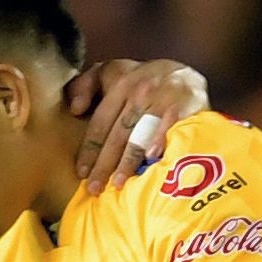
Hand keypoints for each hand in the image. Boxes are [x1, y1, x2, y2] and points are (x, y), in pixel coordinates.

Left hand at [65, 57, 210, 192]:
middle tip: (95, 188)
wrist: (187, 76)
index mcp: (122, 83)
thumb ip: (89, 84)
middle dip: (104, 162)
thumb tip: (74, 109)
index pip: (101, 120)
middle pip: (118, 132)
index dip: (90, 148)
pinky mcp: (185, 103)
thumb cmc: (144, 82)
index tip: (82, 172)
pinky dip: (159, 140)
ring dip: (128, 160)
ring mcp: (164, 95)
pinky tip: (151, 158)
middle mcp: (141, 88)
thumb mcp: (116, 73)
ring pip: (141, 133)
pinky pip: (169, 125)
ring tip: (118, 183)